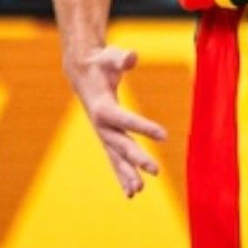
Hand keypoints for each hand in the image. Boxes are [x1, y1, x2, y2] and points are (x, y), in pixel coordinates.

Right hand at [66, 44, 167, 196]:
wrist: (83, 74)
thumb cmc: (101, 63)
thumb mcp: (110, 56)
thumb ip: (121, 58)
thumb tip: (131, 57)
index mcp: (103, 107)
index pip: (125, 119)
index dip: (143, 127)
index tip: (164, 135)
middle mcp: (102, 126)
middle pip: (121, 144)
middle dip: (137, 158)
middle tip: (156, 170)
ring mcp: (103, 134)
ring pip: (116, 158)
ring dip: (127, 175)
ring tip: (138, 191)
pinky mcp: (107, 138)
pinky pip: (115, 160)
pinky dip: (123, 175)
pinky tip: (133, 192)